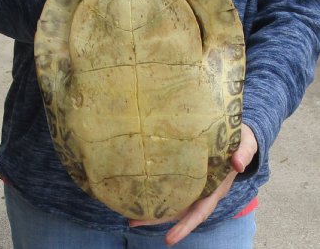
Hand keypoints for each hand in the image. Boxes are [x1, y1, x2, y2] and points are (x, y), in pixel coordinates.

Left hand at [129, 123, 257, 246]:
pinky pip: (173, 187)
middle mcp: (204, 191)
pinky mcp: (189, 175)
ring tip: (130, 215)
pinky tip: (142, 192)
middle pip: (181, 211)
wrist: (238, 137)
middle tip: (133, 223)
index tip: (169, 239)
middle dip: (159, 220)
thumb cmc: (242, 142)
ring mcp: (196, 185)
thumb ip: (244, 153)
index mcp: (218, 188)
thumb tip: (238, 164)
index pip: (201, 211)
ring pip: (174, 202)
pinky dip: (159, 192)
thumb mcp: (246, 145)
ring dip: (154, 210)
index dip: (186, 225)